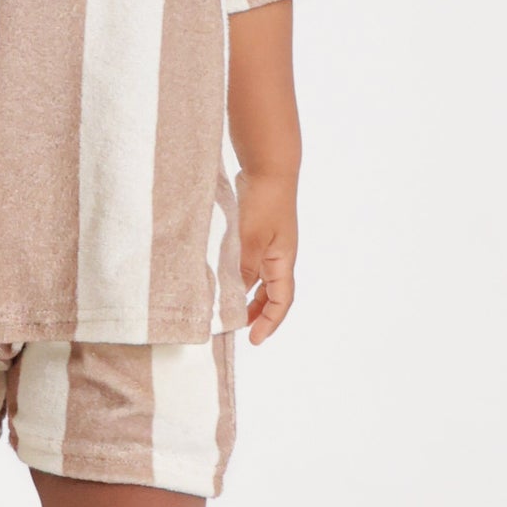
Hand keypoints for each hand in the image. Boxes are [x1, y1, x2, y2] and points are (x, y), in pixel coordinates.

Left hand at [236, 168, 297, 343]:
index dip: (269, 322)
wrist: (268, 167)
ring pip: (260, 278)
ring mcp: (270, 243)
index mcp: (283, 261)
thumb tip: (235, 295)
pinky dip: (239, 273)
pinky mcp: (257, 231)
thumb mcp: (251, 240)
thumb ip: (244, 269)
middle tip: (238, 328)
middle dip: (257, 312)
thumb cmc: (264, 202)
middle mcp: (280, 255)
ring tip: (228, 306)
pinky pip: (250, 261)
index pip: (281, 301)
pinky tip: (223, 275)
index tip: (254, 339)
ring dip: (247, 294)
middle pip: (272, 293)